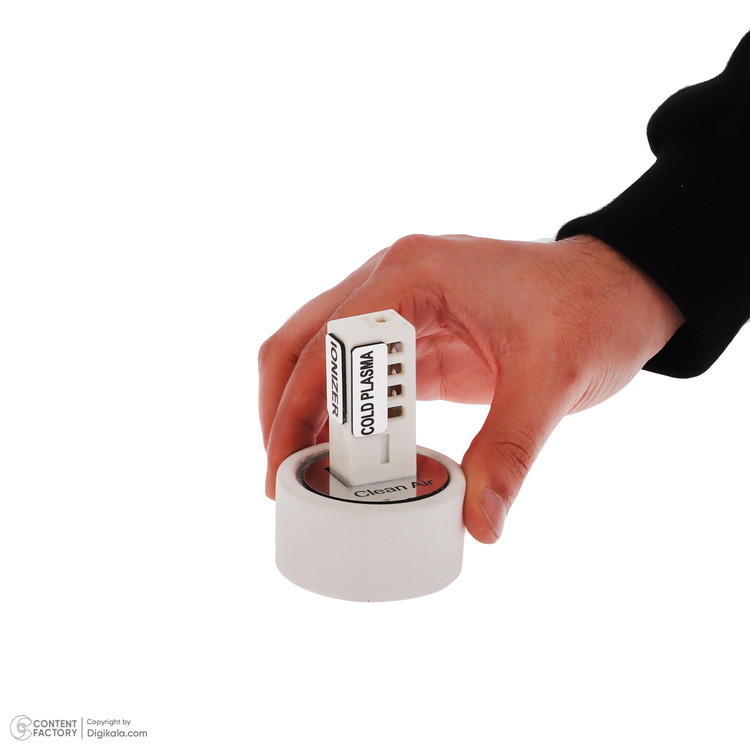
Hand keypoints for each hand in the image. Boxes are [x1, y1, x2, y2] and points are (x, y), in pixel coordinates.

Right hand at [259, 234, 684, 542]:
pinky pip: (359, 373)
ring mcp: (400, 304)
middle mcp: (393, 279)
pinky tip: (345, 454)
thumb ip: (509, 451)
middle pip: (301, 340)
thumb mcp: (552, 380)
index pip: (328, 343)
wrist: (622, 287)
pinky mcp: (415, 333)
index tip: (283, 471)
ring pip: (319, 353)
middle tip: (282, 478)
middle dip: (282, 410)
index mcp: (413, 273)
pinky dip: (343, 413)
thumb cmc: (590, 310)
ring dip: (305, 411)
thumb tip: (478, 524)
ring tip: (305, 473)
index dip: (295, 410)